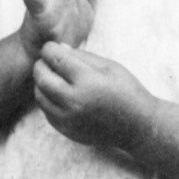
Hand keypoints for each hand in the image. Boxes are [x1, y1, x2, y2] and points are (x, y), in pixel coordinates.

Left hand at [32, 42, 153, 150]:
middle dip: (41, 64)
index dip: (49, 49)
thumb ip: (81, 56)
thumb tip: (58, 48)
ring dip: (42, 83)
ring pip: (40, 96)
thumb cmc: (127, 91)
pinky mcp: (67, 131)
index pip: (55, 58)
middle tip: (48, 61)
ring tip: (53, 77)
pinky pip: (47, 112)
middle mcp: (74, 101)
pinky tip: (59, 94)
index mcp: (87, 81)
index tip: (52, 47)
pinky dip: (48, 100)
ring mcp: (69, 119)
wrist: (138, 126)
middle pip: (41, 77)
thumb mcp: (109, 66)